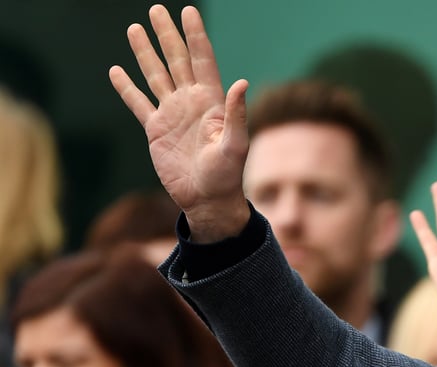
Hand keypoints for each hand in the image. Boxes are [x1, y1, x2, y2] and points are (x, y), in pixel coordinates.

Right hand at [109, 5, 249, 241]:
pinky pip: (138, 103)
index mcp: (211, 102)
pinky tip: (117, 71)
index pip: (202, 60)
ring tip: (135, 28)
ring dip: (145, 53)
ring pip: (156, 76)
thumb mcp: (236, 145)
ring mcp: (172, 114)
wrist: (207, 200)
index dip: (196, 36)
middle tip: (157, 9)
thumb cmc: (227, 176)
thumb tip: (240, 83)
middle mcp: (191, 103)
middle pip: (177, 60)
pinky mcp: (155, 130)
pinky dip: (127, 88)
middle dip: (167, 35)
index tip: (189, 11)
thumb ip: (236, 115)